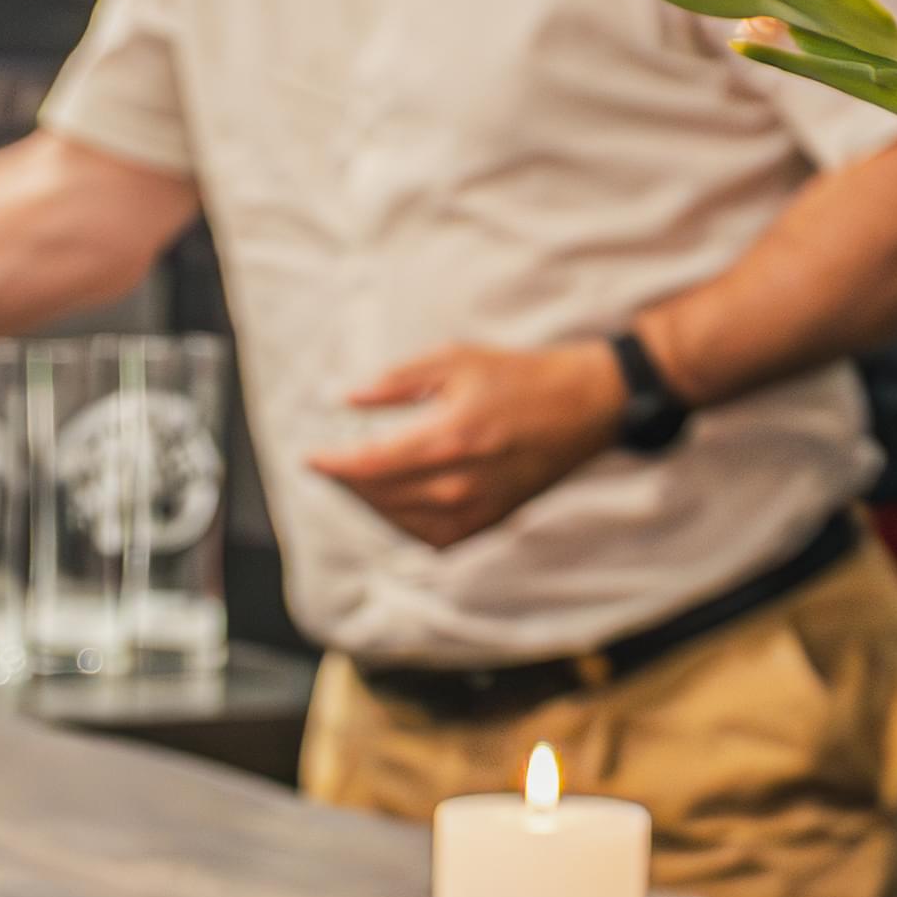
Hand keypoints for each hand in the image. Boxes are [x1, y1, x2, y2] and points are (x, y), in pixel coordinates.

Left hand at [308, 341, 631, 549]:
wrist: (585, 407)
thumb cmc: (520, 377)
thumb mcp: (455, 360)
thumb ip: (396, 381)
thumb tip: (347, 399)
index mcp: (449, 437)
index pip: (370, 465)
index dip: (333, 465)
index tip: (311, 458)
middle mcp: (460, 482)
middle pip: (378, 495)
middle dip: (346, 482)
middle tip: (330, 465)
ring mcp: (477, 508)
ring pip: (399, 520)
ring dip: (370, 504)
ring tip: (356, 481)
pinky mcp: (489, 522)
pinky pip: (430, 536)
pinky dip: (403, 522)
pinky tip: (393, 501)